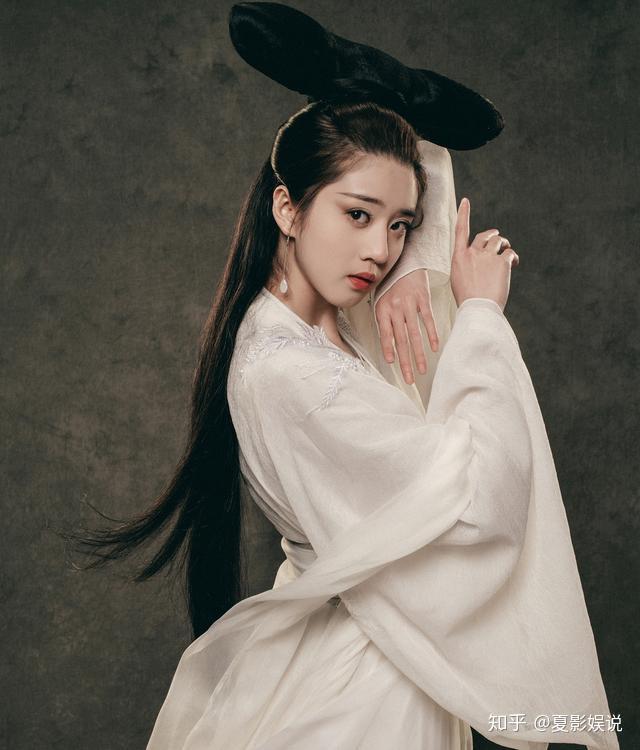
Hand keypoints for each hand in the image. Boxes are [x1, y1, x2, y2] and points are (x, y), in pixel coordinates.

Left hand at [374, 268, 438, 384]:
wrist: (405, 261)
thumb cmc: (391, 285)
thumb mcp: (380, 300)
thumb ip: (383, 321)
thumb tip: (387, 346)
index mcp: (382, 309)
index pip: (385, 334)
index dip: (388, 349)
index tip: (392, 364)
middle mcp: (395, 308)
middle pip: (400, 340)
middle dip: (405, 361)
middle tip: (409, 378)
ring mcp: (410, 304)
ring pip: (415, 334)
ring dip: (419, 354)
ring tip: (422, 369)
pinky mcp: (423, 300)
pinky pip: (428, 320)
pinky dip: (431, 335)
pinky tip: (434, 348)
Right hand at [451, 197, 519, 310]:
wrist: (478, 308)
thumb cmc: (468, 300)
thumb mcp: (459, 280)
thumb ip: (467, 266)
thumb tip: (477, 263)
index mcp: (458, 258)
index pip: (460, 230)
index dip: (463, 214)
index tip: (465, 201)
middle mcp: (472, 252)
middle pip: (484, 236)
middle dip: (493, 235)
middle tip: (499, 238)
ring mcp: (487, 256)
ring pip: (498, 242)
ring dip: (504, 244)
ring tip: (507, 252)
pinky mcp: (502, 262)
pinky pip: (510, 253)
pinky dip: (513, 257)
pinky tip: (515, 264)